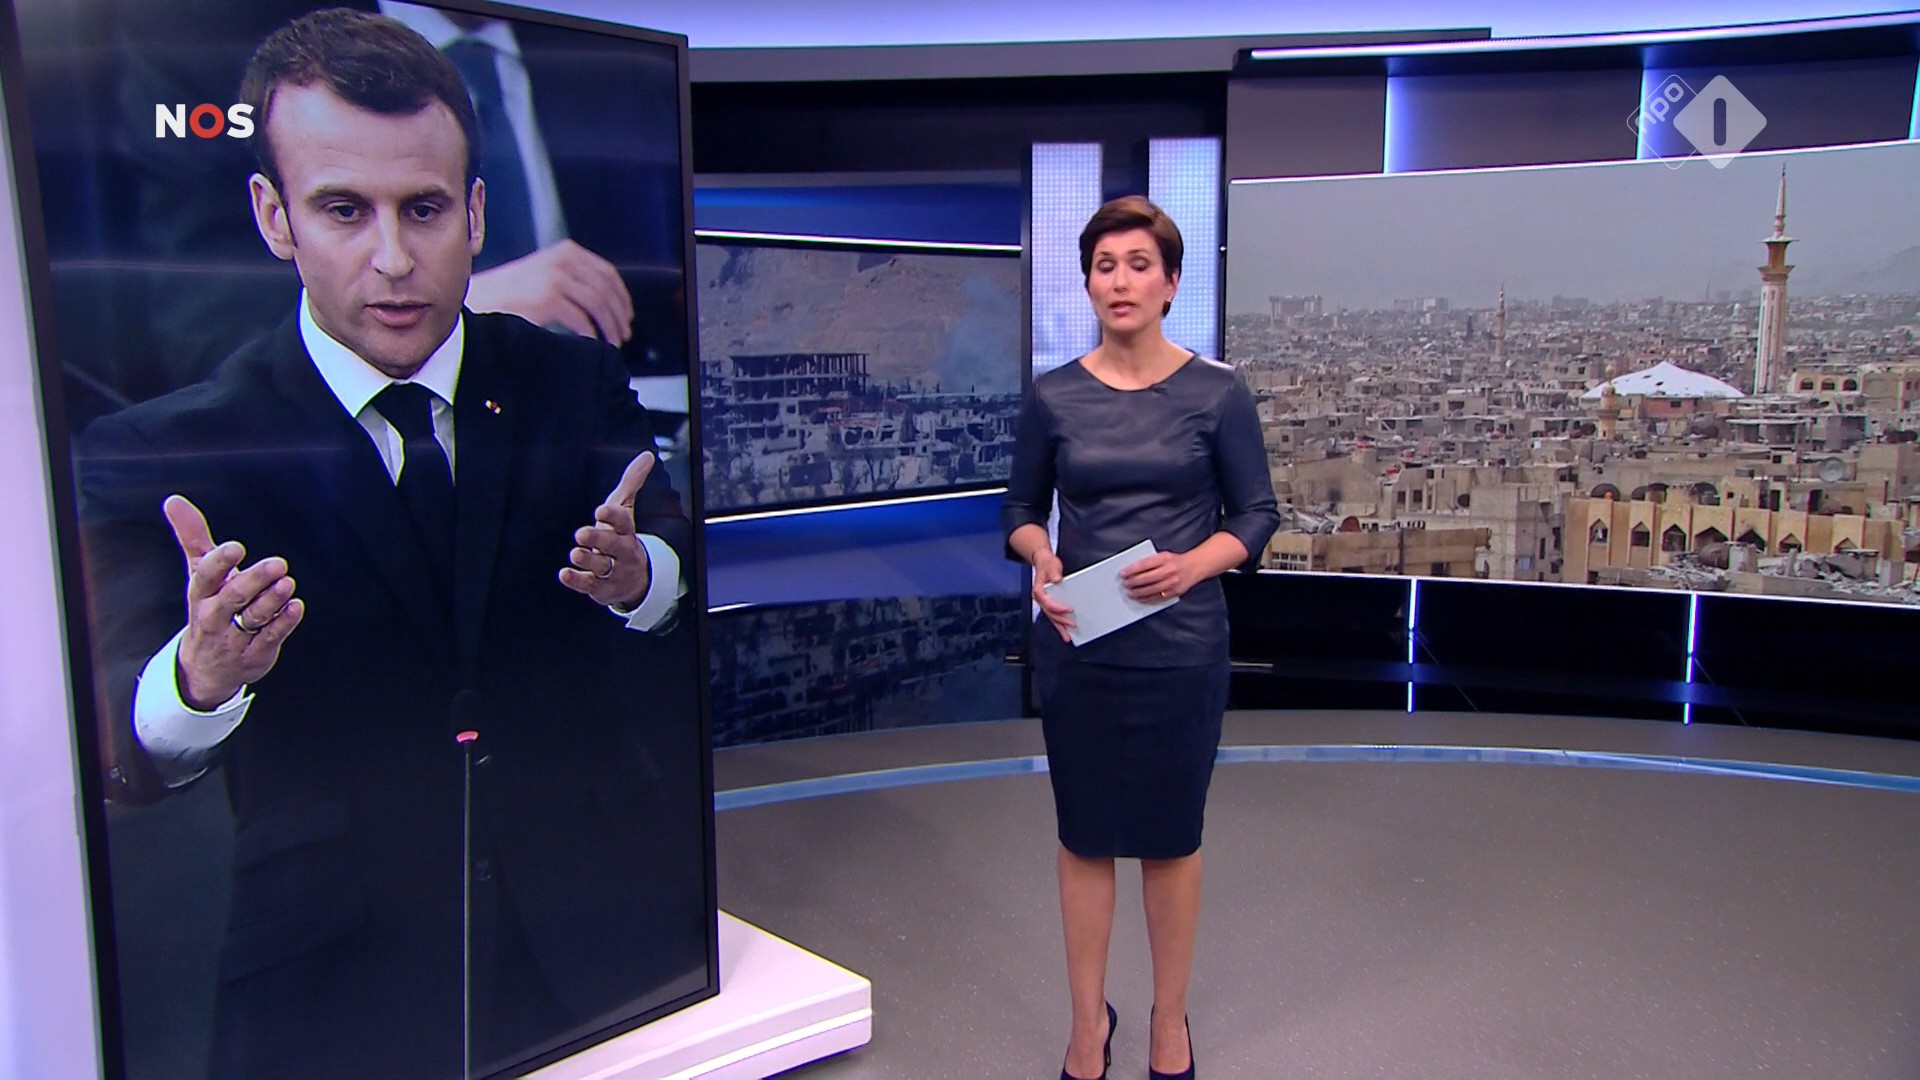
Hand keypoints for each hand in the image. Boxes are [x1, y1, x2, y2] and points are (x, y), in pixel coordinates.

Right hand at [163, 495, 304, 710]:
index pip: (205, 577)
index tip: (236, 548)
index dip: (219, 563)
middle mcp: (214, 617)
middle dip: (254, 581)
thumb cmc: (207, 606)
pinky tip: (295, 607)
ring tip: (287, 583)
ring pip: (253, 619)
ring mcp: (234, 638)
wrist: (205, 668)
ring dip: (272, 601)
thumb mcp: (198, 573)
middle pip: (232, 598)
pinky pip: (269, 638)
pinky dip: (283, 623)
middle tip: (278, 564)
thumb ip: (192, 537)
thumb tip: (173, 500)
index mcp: (200, 594)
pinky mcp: (255, 654)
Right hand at [465, 239, 633, 345]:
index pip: (607, 273)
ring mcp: (555, 278)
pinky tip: (593, 344)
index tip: (627, 316)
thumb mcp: (546, 273)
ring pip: (598, 305)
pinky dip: (592, 335)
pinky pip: (582, 320)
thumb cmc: (512, 292)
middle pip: (607, 290)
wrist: (480, 298)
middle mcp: (563, 260)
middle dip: (619, 315)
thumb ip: (573, 279)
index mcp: (566, 251)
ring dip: (610, 327)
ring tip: (612, 343)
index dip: (622, 297)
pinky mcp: (547, 298)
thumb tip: (608, 304)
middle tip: (624, 335)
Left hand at [559, 451, 654, 607]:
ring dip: (588, 560)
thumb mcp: (625, 510)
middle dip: (599, 539)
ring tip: (575, 553)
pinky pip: (589, 585)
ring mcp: (613, 571)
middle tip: (581, 533)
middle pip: (614, 545)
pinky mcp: (601, 588)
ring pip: (601, 566)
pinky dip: (576, 580)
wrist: (635, 580)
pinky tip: (565, 573)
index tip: (601, 510)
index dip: (613, 516)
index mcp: (627, 531)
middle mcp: (622, 552)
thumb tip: (647, 455)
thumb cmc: (622, 537)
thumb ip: (632, 483)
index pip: (624, 521)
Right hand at [1030, 549, 1074, 642]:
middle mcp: (1040, 599)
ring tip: (1067, 636)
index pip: (1047, 602)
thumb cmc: (1046, 564)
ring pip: (1051, 617)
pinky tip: (1065, 631)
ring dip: (1060, 627)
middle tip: (1072, 625)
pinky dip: (1059, 624)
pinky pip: (1053, 616)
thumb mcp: (1051, 565)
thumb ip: (1053, 572)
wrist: (1043, 562)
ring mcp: (1044, 603)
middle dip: (1061, 620)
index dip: (1058, 607)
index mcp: (1039, 591)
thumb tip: (1056, 579)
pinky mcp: (1049, 604)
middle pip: (1050, 613)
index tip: (1069, 609)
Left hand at [1121, 550, 1194, 602]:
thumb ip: (1150, 561)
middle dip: (1134, 582)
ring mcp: (1173, 582)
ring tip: (1129, 593)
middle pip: (1148, 578)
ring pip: (1152, 589)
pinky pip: (1159, 597)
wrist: (1196, 566)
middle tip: (1124, 584)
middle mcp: (1170, 570)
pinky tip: (1140, 598)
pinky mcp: (1175, 592)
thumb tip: (1132, 570)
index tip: (1122, 573)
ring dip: (1138, 592)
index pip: (1145, 564)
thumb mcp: (1163, 555)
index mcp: (1165, 558)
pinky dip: (1147, 598)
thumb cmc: (1176, 561)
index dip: (1132, 569)